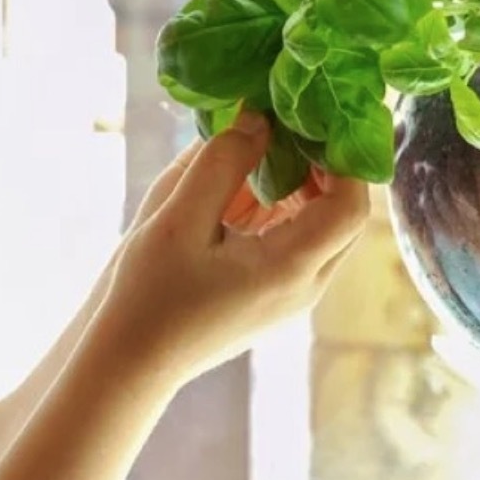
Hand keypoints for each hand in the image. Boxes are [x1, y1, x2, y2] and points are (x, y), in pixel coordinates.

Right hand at [102, 110, 369, 387]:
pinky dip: (285, 204)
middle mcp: (305, 287)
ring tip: (268, 144)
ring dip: (305, 182)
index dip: (343, 159)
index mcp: (289, 269)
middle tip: (292, 124)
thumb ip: (220, 163)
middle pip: (345, 215)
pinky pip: (300, 239)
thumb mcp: (177, 218)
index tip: (314, 121)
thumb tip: (259, 118)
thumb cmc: (148, 294)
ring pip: (325, 226)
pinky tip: (251, 179)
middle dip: (325, 165)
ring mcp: (294, 295)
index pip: (350, 206)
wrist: (129, 361)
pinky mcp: (276, 294)